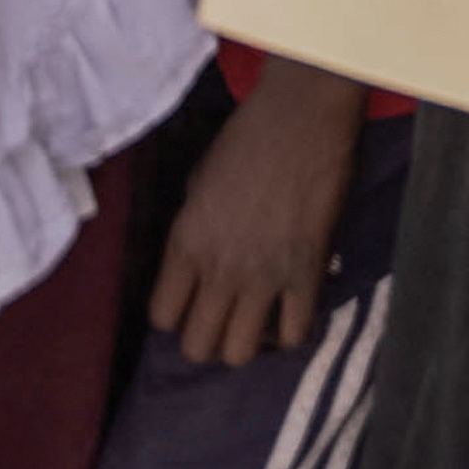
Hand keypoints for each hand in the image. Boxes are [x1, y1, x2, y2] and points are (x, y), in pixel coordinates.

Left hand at [153, 56, 371, 365]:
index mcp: (185, 242)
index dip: (177, 315)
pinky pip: (294, 334)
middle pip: (197, 347)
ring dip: (248, 342)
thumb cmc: (247, 136)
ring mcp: (263, 275)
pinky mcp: (306, 272)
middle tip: (225, 315)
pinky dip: (292, 332)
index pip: (162, 317)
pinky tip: (293, 310)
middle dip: (208, 338)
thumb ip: (194, 229)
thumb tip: (199, 259)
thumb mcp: (199, 180)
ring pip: (240, 354)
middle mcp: (219, 268)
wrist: (303, 114)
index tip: (194, 300)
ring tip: (259, 318)